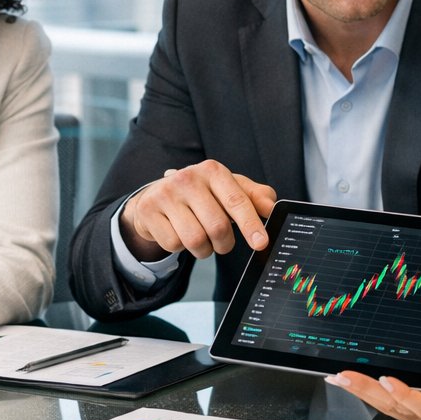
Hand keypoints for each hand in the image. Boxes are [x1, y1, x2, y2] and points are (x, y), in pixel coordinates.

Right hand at [120, 161, 276, 260]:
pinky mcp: (148, 210)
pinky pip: (173, 244)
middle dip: (224, 244)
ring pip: (195, 240)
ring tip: (200, 239)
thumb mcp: (228, 190)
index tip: (261, 243)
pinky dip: (180, 247)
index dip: (251, 224)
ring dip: (203, 249)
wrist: (157, 196)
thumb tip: (272, 207)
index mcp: (212, 170)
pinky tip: (178, 233)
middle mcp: (187, 178)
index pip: (236, 201)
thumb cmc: (201, 195)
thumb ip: (254, 197)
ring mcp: (165, 193)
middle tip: (222, 243)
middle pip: (217, 227)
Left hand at [326, 329, 420, 419]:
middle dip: (367, 391)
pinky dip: (374, 397)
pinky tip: (359, 386)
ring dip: (365, 394)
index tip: (387, 380)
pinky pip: (394, 408)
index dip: (403, 394)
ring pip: (390, 409)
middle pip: (396, 406)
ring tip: (342, 380)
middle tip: (343, 378)